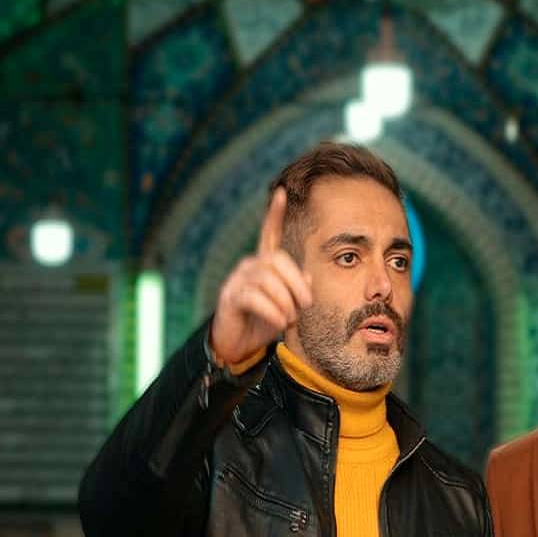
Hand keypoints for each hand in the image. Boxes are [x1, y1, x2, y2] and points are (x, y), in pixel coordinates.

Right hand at [209, 188, 312, 364]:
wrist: (238, 345)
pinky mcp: (230, 296)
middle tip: (305, 305)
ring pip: (268, 280)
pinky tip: (278, 321)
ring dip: (285, 301)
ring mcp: (238, 280)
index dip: (274, 214)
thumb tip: (307, 277)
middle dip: (296, 283)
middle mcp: (250, 266)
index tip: (281, 192)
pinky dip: (272, 311)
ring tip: (289, 318)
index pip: (269, 234)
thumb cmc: (264, 321)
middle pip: (277, 259)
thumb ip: (297, 289)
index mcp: (265, 265)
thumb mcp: (287, 305)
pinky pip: (255, 297)